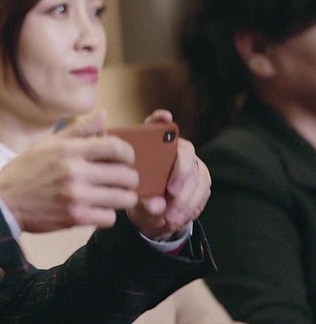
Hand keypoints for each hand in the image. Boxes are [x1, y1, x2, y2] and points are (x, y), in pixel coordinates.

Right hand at [0, 111, 138, 232]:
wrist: (5, 201)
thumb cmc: (26, 170)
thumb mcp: (48, 144)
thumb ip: (79, 130)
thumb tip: (105, 115)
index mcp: (69, 150)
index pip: (116, 147)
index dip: (129, 154)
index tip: (126, 159)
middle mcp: (75, 171)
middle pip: (125, 175)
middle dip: (129, 178)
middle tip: (122, 180)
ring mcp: (76, 196)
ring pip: (122, 198)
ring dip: (122, 197)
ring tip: (113, 195)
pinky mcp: (75, 217)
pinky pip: (109, 218)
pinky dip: (107, 215)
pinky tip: (98, 210)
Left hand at [126, 110, 211, 239]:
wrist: (153, 216)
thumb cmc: (139, 198)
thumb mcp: (134, 198)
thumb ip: (142, 200)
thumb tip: (155, 204)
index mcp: (152, 147)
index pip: (156, 125)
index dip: (161, 120)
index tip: (165, 118)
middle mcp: (174, 150)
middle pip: (184, 152)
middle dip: (180, 171)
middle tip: (171, 191)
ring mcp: (191, 164)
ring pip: (196, 175)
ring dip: (185, 197)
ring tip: (171, 216)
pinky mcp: (202, 179)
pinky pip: (202, 191)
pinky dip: (191, 206)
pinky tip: (178, 218)